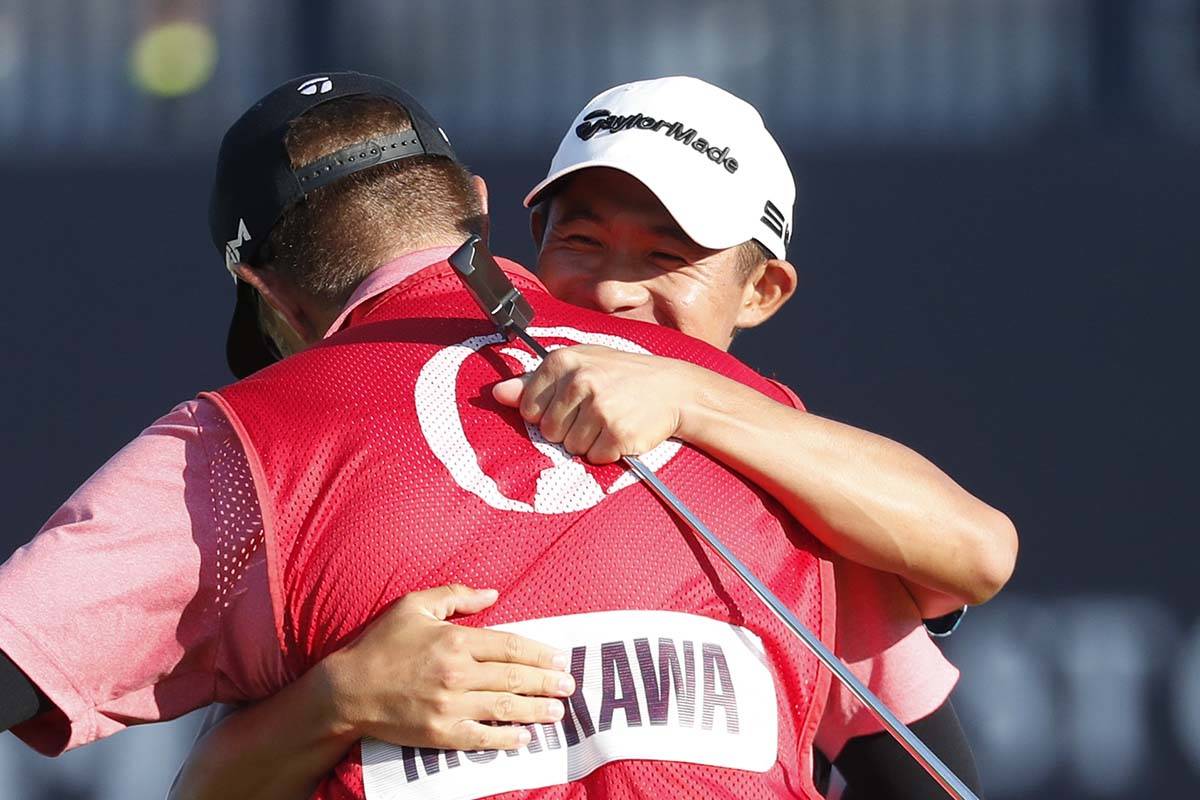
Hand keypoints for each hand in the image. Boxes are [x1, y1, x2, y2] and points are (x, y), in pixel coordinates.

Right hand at [318, 584, 573, 750]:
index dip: (539, 653)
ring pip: (504, 708)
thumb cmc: (379, 644)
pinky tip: (525, 738)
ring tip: (558, 712)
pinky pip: (482, 738)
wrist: (345, 691)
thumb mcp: (413, 606)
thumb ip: (455, 597)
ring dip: (536, 710)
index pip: (510, 646)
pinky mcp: (440, 734)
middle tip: (569, 686)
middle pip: (514, 678)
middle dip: (546, 682)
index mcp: (454, 641)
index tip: (559, 658)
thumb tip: (493, 594)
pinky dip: (506, 738)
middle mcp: (457, 674)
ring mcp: (449, 706)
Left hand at [493, 345, 695, 463]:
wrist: (672, 388)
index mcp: (563, 361)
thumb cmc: (622, 376)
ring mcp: (599, 408)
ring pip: (570, 447)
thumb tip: (497, 394)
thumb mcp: (579, 365)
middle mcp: (579, 382)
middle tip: (596, 412)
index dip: (548, 413)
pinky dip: (607, 452)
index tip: (571, 404)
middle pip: (548, 431)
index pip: (528, 408)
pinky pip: (595, 458)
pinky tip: (621, 432)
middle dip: (568, 429)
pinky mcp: (617, 433)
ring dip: (588, 442)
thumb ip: (534, 381)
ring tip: (609, 420)